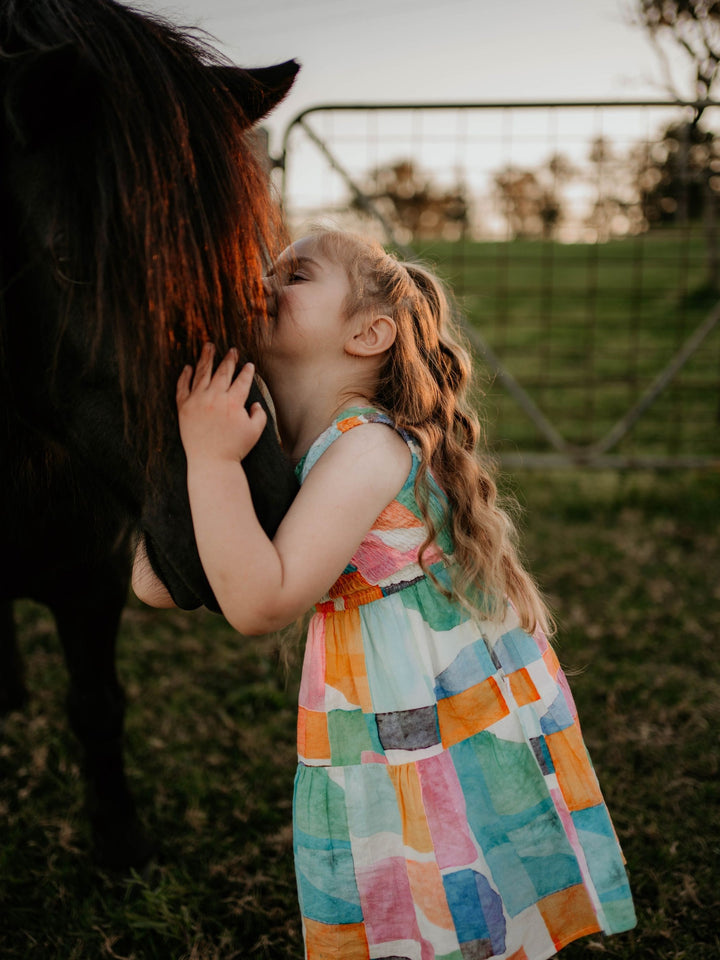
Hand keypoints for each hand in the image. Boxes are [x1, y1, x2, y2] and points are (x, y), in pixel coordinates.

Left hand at [176, 344, 267, 463]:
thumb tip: (255, 403)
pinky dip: (185, 375)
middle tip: (232, 350)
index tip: (249, 365)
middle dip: (229, 359)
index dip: (247, 371)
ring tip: (208, 346)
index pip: (242, 380)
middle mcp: (215, 398)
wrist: (211, 463)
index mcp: (233, 403)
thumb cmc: (235, 449)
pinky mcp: (184, 407)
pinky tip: (188, 367)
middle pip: (222, 372)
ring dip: (206, 358)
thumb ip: (259, 414)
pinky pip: (182, 387)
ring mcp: (197, 401)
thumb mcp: (255, 432)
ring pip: (202, 373)